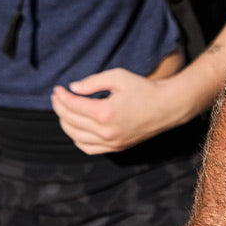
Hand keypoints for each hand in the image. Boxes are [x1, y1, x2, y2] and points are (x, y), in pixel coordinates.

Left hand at [51, 69, 181, 153]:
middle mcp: (105, 131)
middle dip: (60, 107)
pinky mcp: (116, 147)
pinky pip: (88, 148)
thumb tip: (73, 88)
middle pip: (70, 121)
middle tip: (58, 97)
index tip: (58, 88)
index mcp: (105, 113)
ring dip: (65, 123)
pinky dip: (77, 139)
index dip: (61, 96)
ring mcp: (111, 142)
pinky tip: (76, 128)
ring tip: (65, 111)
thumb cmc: (145, 88)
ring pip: (76, 137)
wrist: (168, 106)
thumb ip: (93, 81)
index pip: (72, 106)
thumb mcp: (119, 77)